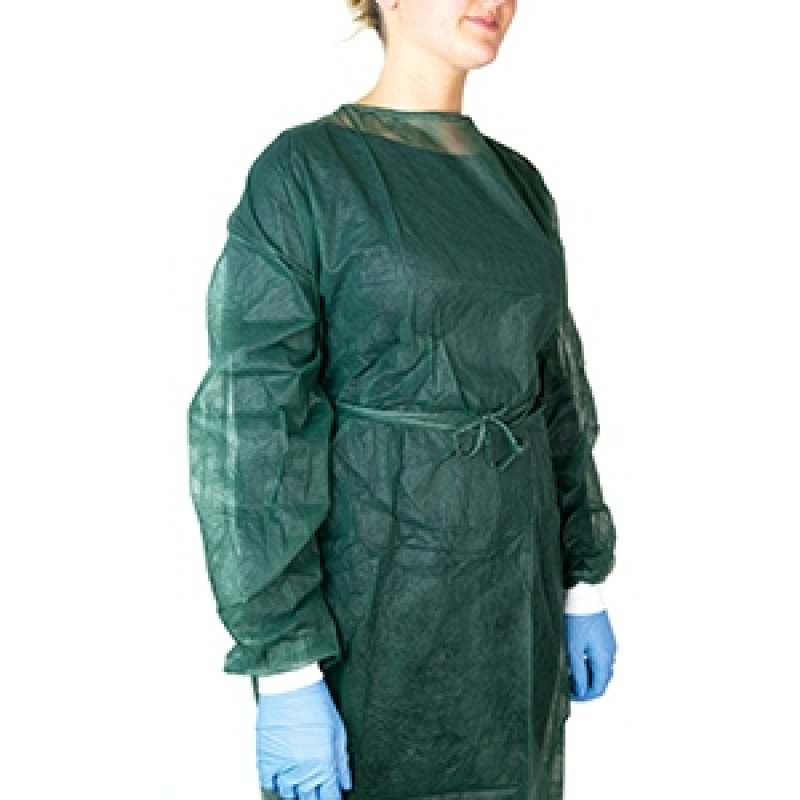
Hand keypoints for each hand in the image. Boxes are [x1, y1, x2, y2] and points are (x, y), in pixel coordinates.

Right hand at [256, 680, 351, 798]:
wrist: (290, 684)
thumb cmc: (315, 702)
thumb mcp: (337, 730)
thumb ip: (341, 761)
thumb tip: (345, 783)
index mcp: (324, 763)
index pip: (329, 796)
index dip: (331, 798)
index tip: (330, 796)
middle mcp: (303, 770)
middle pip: (308, 799)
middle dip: (313, 796)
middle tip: (314, 786)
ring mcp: (283, 766)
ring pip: (288, 793)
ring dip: (295, 787)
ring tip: (299, 775)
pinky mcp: (266, 759)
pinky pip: (269, 783)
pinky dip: (276, 781)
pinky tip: (283, 771)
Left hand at [564, 610, 616, 700]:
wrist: (583, 594)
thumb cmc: (577, 618)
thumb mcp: (573, 648)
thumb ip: (578, 672)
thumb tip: (582, 692)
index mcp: (604, 658)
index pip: (598, 687)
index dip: (584, 696)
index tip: (569, 695)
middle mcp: (610, 653)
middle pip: (601, 679)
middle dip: (585, 686)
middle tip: (567, 685)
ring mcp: (609, 644)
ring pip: (600, 668)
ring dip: (587, 675)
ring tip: (569, 673)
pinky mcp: (605, 636)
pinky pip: (599, 656)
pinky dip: (589, 663)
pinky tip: (576, 659)